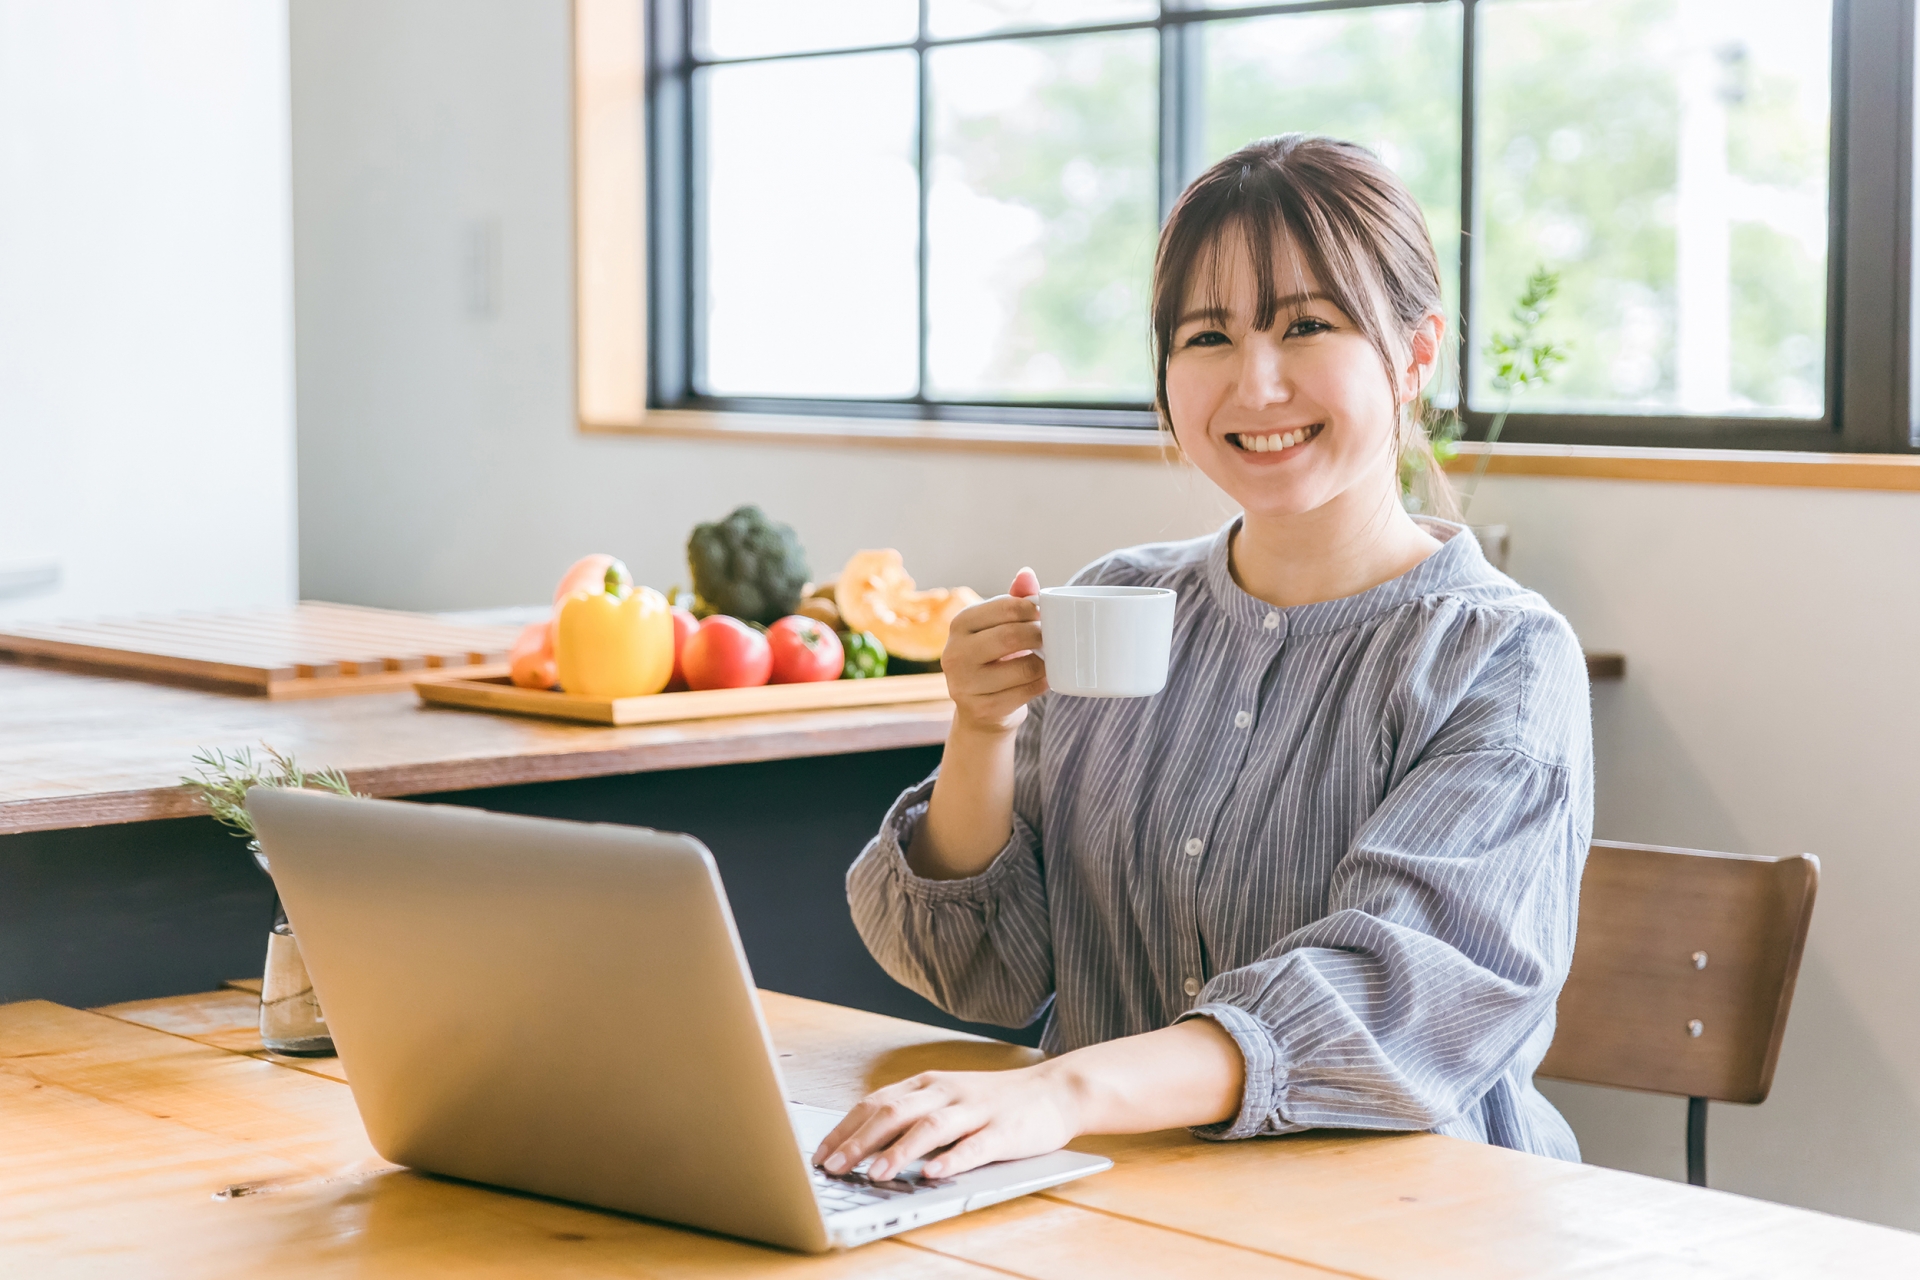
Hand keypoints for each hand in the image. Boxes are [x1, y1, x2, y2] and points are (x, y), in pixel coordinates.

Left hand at [811, 1061, 1081, 1181]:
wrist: (1056, 1090)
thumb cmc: (996, 1102)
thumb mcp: (948, 1100)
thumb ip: (912, 1116)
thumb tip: (864, 1146)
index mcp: (928, 1084)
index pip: (876, 1102)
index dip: (846, 1128)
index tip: (820, 1154)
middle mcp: (947, 1092)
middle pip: (895, 1111)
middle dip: (860, 1141)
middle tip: (834, 1167)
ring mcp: (976, 1110)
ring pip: (930, 1127)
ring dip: (899, 1151)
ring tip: (874, 1174)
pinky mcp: (1004, 1130)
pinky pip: (975, 1146)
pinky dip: (952, 1160)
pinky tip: (933, 1174)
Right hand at [941, 567, 1046, 735]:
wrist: (980, 710)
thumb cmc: (994, 659)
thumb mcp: (998, 627)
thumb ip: (1014, 600)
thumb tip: (1027, 573)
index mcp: (960, 624)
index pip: (1004, 607)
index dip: (1032, 609)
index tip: (1045, 614)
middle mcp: (955, 653)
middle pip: (1012, 636)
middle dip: (1040, 635)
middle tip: (1052, 637)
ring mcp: (965, 684)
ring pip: (1024, 667)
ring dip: (1044, 663)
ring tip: (1048, 659)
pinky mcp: (982, 709)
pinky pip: (1026, 692)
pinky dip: (1041, 684)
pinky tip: (1042, 679)